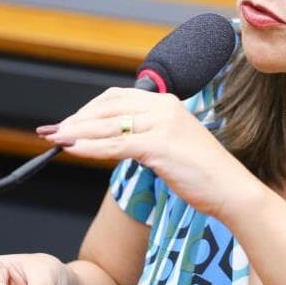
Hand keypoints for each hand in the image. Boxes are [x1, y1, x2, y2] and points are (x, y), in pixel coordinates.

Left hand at [37, 88, 261, 219]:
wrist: (230, 187)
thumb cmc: (203, 170)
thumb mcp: (173, 142)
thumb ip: (147, 133)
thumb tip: (113, 137)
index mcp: (168, 102)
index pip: (118, 97)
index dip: (89, 108)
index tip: (71, 122)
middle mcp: (165, 107)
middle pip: (109, 106)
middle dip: (78, 118)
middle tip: (55, 130)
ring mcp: (163, 124)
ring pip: (109, 124)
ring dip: (77, 132)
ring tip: (56, 139)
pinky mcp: (160, 145)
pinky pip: (117, 144)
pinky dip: (90, 147)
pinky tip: (73, 150)